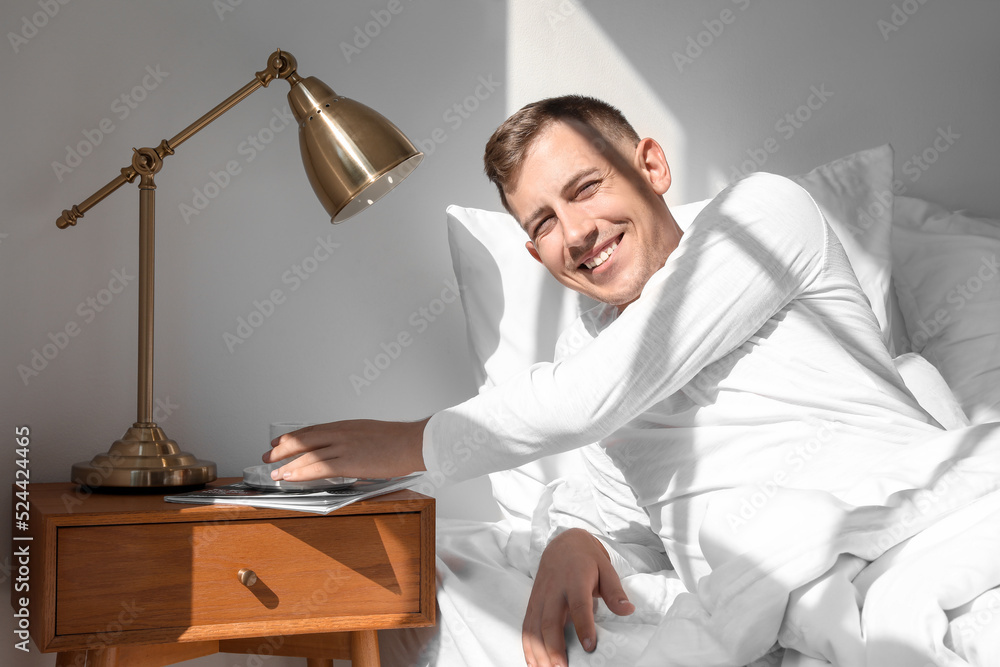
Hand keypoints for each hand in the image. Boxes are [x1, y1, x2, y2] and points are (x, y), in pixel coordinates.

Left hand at [264, 418, 428, 480]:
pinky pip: (318, 467)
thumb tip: (346, 454)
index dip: (292, 437)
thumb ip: (355, 442)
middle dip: (282, 449)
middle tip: (268, 456)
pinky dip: (301, 472)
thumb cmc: (399, 441)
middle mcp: (340, 432)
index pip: (311, 430)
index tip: (279, 442)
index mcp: (346, 425)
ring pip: (306, 454)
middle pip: (302, 439)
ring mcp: (343, 446)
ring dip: (286, 464)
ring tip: (274, 472)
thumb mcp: (371, 434)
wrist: (414, 442)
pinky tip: (290, 476)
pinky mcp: (348, 461)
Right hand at [522, 528, 633, 666]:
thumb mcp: (606, 569)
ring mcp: (540, 596)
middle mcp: (554, 589)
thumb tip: (628, 610)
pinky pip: (526, 626)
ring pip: (534, 627)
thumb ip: (615, 592)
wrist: (563, 543)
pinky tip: (534, 664)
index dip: (583, 626)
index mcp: (575, 580)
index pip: (579, 605)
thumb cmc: (587, 559)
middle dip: (554, 647)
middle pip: (550, 621)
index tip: (589, 646)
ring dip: (539, 651)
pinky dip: (528, 646)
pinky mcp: (532, 602)